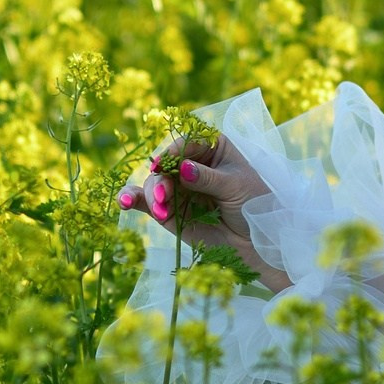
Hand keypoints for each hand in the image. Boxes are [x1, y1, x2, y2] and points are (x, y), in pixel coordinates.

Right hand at [117, 132, 289, 292]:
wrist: (259, 243)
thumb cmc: (256, 205)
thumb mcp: (236, 186)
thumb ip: (207, 178)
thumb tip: (183, 168)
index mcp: (212, 147)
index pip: (186, 141)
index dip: (172, 151)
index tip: (165, 165)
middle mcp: (191, 164)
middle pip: (164, 164)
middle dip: (160, 180)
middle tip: (165, 199)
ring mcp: (179, 188)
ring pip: (154, 184)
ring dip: (152, 195)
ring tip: (163, 211)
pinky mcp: (170, 211)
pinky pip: (148, 202)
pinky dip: (134, 200)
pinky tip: (124, 201)